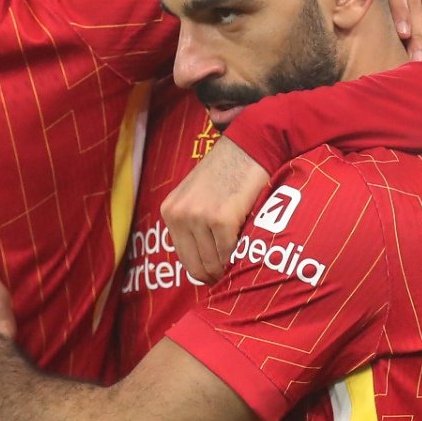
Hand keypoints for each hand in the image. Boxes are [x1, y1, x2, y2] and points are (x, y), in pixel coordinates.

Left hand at [162, 136, 267, 285]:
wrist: (249, 145)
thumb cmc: (228, 171)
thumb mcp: (197, 194)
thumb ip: (193, 224)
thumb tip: (205, 267)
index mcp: (170, 211)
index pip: (185, 259)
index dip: (205, 272)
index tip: (221, 274)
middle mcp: (180, 215)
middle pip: (197, 266)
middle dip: (217, 274)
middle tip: (236, 274)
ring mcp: (199, 216)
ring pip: (214, 263)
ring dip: (230, 266)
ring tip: (245, 261)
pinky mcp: (221, 218)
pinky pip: (230, 252)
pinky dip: (241, 256)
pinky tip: (251, 249)